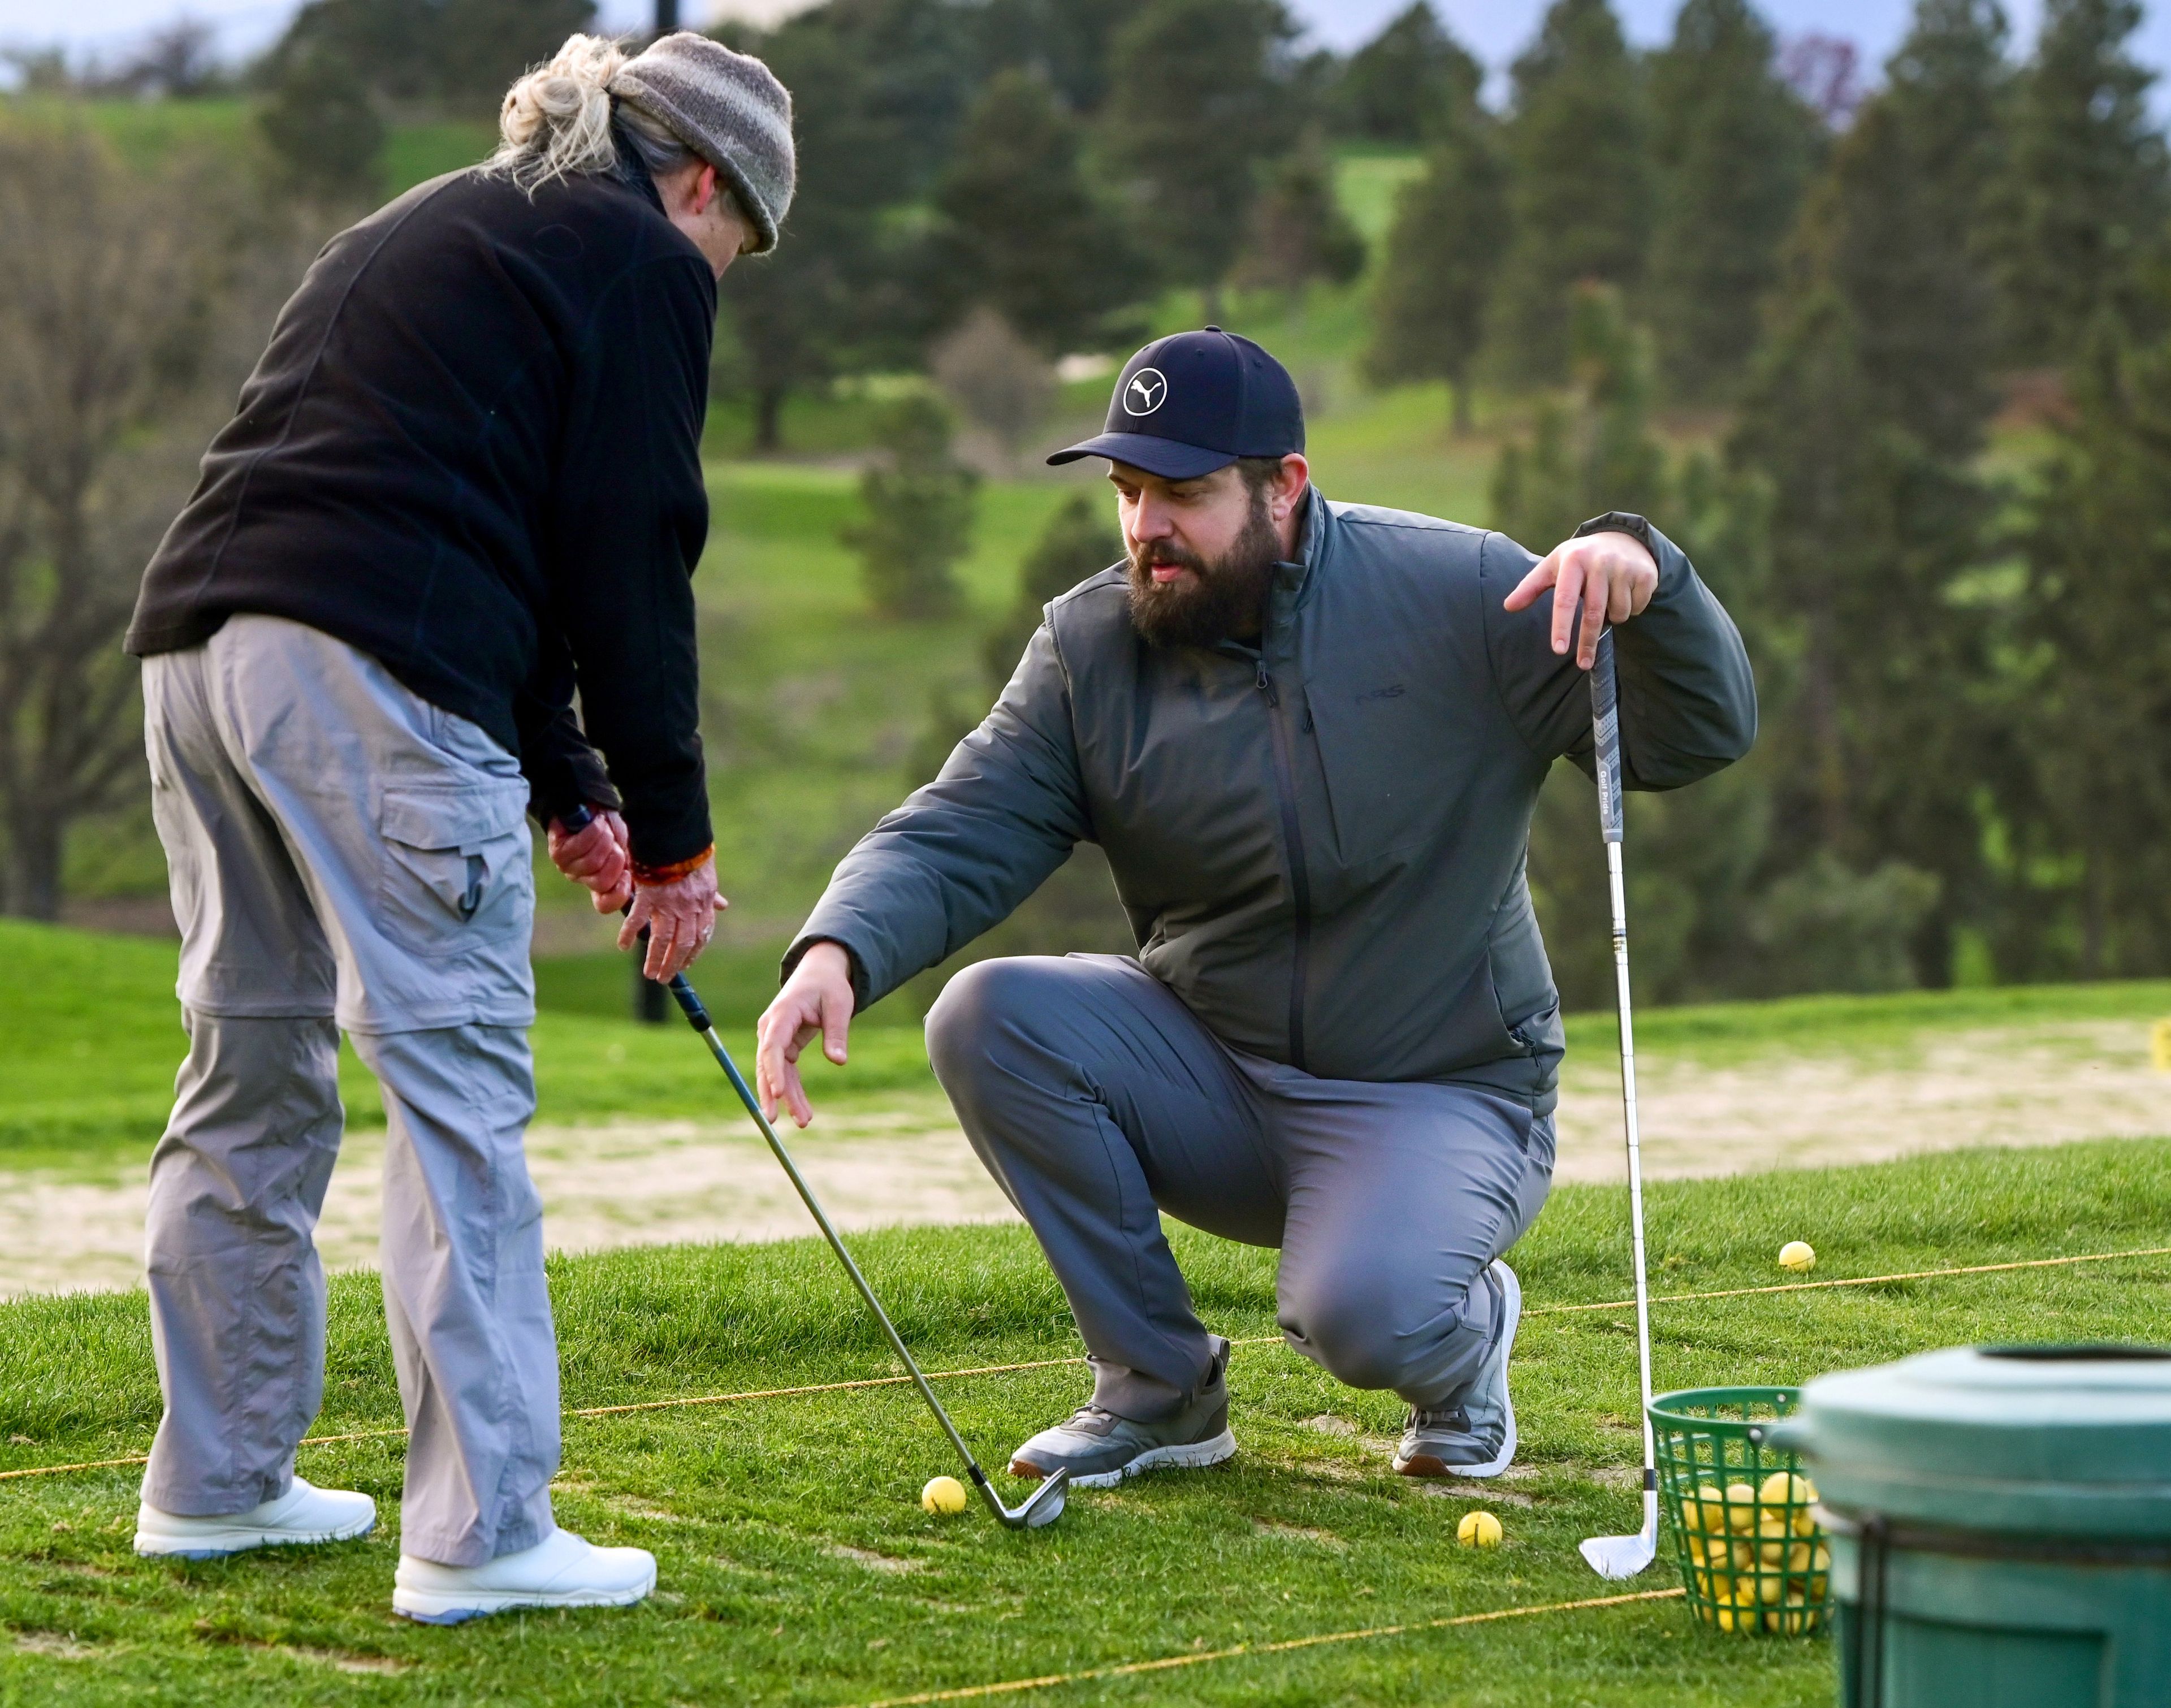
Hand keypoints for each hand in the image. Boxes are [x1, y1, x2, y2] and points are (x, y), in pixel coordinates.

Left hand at [547, 808, 631, 912]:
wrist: (589, 804)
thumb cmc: (609, 827)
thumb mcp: (625, 845)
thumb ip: (629, 863)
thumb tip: (631, 877)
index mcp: (601, 881)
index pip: (605, 904)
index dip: (619, 893)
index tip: (628, 874)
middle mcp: (583, 878)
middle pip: (602, 882)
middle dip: (615, 857)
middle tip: (613, 841)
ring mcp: (568, 867)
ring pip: (592, 863)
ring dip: (604, 839)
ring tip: (603, 827)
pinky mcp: (558, 852)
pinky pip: (580, 847)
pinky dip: (593, 830)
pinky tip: (595, 821)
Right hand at [617, 853, 725, 980]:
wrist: (677, 833)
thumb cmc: (692, 852)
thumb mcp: (708, 875)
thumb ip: (712, 895)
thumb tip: (723, 906)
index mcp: (704, 902)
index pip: (700, 936)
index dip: (693, 953)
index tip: (686, 965)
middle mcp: (689, 906)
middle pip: (682, 944)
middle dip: (673, 964)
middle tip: (664, 978)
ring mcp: (669, 902)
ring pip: (662, 938)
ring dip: (655, 959)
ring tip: (650, 974)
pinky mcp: (649, 894)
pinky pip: (638, 919)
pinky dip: (628, 933)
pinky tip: (622, 946)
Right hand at [755, 941, 854, 1127]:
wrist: (820, 974)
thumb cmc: (829, 986)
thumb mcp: (839, 1004)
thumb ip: (837, 1032)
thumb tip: (839, 1061)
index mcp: (783, 1013)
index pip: (772, 1045)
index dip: (773, 1070)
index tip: (778, 1093)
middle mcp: (772, 1027)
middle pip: (767, 1064)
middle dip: (772, 1093)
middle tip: (774, 1120)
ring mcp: (775, 1038)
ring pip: (775, 1074)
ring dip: (786, 1098)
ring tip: (803, 1122)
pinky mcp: (783, 1047)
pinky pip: (786, 1073)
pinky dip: (793, 1092)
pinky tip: (803, 1112)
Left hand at [1503, 529, 1658, 668]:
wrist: (1621, 538)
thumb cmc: (1579, 559)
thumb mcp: (1553, 567)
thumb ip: (1531, 587)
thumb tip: (1508, 606)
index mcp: (1573, 560)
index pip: (1564, 599)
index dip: (1561, 626)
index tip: (1558, 650)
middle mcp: (1600, 562)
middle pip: (1593, 613)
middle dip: (1588, 643)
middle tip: (1583, 664)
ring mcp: (1625, 567)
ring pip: (1618, 613)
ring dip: (1612, 619)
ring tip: (1606, 602)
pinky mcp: (1646, 574)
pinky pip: (1636, 608)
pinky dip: (1630, 610)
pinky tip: (1625, 594)